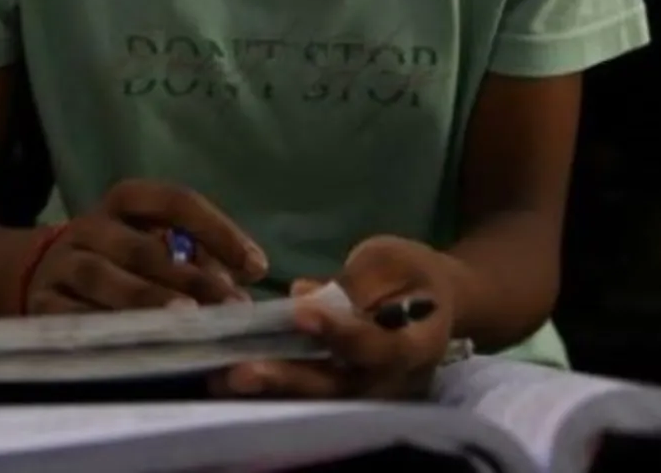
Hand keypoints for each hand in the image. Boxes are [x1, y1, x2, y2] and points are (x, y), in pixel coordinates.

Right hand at [23, 179, 268, 314]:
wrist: (37, 276)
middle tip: (230, 307)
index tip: (257, 266)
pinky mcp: (41, 304)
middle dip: (191, 278)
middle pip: (141, 247)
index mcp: (123, 202)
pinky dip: (106, 328)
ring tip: (187, 321)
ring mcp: (62, 265)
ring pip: (101, 277)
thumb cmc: (118, 263)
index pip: (174, 201)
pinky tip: (138, 345)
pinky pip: (72, 315)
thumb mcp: (152, 245)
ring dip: (147, 299)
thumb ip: (194, 259)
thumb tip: (239, 284)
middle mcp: (89, 226)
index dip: (217, 229)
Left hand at [220, 236, 457, 399]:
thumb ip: (354, 281)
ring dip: (272, 389)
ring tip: (227, 378)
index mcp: (417, 344)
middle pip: (341, 388)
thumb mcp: (391, 261)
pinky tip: (230, 375)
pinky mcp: (342, 392)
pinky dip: (271, 386)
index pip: (378, 347)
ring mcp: (367, 394)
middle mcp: (392, 381)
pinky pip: (307, 395)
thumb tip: (304, 296)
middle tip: (244, 370)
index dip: (340, 332)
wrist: (433, 300)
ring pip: (318, 399)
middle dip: (291, 379)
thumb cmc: (413, 275)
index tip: (301, 312)